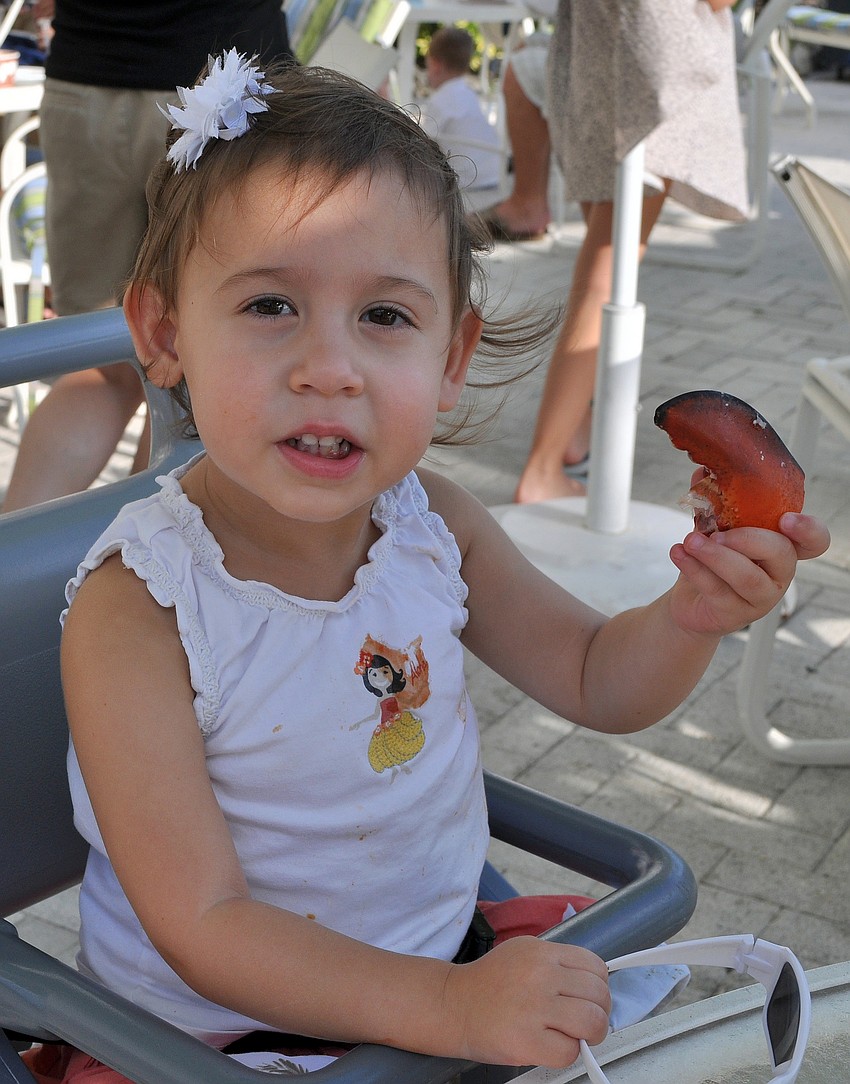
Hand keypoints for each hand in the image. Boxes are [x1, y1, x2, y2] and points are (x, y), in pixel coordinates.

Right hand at [442, 937, 609, 1067]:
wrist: (453, 1005)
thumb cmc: (488, 985)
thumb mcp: (522, 954)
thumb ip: (556, 964)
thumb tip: (591, 987)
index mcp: (541, 952)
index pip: (595, 967)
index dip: (599, 987)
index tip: (591, 998)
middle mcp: (541, 974)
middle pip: (599, 995)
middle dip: (599, 1013)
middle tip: (585, 1022)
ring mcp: (535, 1007)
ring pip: (592, 1023)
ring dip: (590, 1035)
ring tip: (574, 1036)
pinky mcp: (527, 1040)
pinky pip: (570, 1051)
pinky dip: (565, 1054)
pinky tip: (549, 1045)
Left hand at [667, 512, 829, 636]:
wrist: (689, 600)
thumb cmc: (710, 561)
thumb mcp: (713, 530)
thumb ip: (712, 504)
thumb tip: (702, 470)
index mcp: (782, 547)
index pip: (815, 541)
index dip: (809, 530)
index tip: (787, 518)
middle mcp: (779, 573)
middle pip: (781, 553)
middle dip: (748, 538)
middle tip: (716, 532)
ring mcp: (760, 598)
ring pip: (748, 577)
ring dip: (717, 556)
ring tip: (689, 541)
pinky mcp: (735, 614)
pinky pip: (718, 590)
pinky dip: (695, 569)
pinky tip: (678, 552)